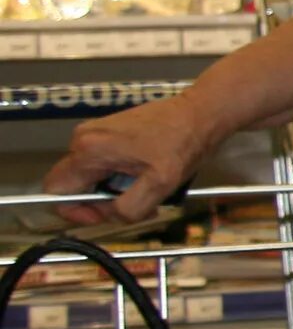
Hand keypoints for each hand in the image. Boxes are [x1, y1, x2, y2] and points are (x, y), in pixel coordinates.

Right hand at [45, 96, 216, 223]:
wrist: (200, 113)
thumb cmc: (184, 143)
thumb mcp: (160, 185)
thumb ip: (128, 208)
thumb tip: (109, 215)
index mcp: (89, 150)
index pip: (55, 191)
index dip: (74, 211)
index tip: (105, 215)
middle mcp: (83, 139)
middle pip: (74, 186)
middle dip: (101, 203)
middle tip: (137, 204)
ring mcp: (94, 133)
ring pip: (90, 177)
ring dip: (114, 191)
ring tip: (148, 190)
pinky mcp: (107, 133)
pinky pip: (102, 165)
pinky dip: (120, 177)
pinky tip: (146, 177)